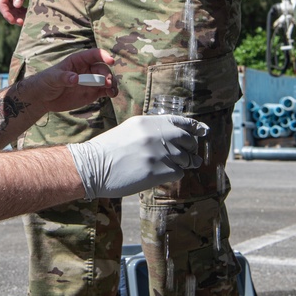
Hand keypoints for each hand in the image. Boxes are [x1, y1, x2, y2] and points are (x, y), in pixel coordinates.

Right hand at [0, 0, 35, 24]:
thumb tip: (17, 6)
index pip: (2, 4)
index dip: (6, 14)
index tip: (13, 21)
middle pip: (6, 7)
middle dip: (13, 16)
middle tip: (22, 22)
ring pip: (12, 6)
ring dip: (17, 14)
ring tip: (26, 19)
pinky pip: (18, 3)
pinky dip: (22, 9)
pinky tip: (28, 12)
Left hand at [18, 49, 115, 112]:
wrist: (44, 98)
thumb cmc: (46, 82)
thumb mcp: (52, 78)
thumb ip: (64, 77)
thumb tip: (75, 79)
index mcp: (78, 60)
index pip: (94, 55)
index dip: (103, 55)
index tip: (110, 60)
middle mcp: (87, 69)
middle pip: (102, 68)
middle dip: (106, 74)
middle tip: (106, 83)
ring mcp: (91, 81)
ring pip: (106, 79)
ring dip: (112, 83)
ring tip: (111, 91)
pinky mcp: (92, 93)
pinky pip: (105, 91)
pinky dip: (110, 92)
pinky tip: (112, 95)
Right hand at [67, 115, 209, 198]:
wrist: (92, 167)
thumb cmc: (109, 149)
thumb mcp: (131, 129)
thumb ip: (153, 130)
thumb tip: (177, 137)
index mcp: (148, 122)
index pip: (180, 121)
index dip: (194, 127)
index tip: (203, 130)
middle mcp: (156, 135)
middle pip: (187, 140)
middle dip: (191, 147)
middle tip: (190, 153)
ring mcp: (157, 154)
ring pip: (185, 158)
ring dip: (185, 162)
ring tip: (180, 165)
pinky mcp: (157, 172)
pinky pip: (178, 173)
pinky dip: (175, 173)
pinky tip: (165, 173)